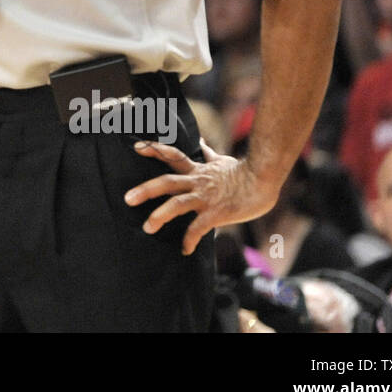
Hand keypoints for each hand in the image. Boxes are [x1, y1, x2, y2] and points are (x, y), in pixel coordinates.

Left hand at [123, 139, 279, 254]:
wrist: (264, 181)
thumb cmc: (244, 172)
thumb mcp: (221, 160)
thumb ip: (208, 154)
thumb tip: (200, 142)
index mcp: (197, 170)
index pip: (172, 156)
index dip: (155, 150)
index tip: (137, 147)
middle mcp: (197, 182)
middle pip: (167, 182)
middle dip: (146, 190)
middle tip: (127, 199)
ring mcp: (206, 197)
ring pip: (177, 204)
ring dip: (160, 215)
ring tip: (148, 227)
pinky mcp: (216, 213)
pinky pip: (198, 228)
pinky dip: (190, 239)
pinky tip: (184, 249)